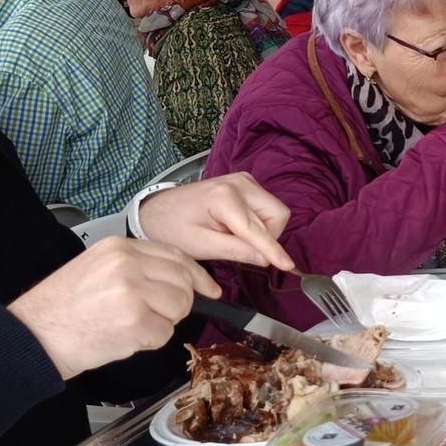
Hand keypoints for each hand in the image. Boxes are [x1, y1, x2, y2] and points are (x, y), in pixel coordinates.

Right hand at [11, 236, 219, 379]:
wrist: (33, 335)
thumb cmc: (62, 308)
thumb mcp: (97, 268)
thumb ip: (136, 267)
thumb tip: (178, 278)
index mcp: (119, 248)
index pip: (176, 256)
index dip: (197, 276)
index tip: (209, 289)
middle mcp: (127, 264)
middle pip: (183, 282)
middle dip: (177, 304)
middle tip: (150, 316)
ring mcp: (133, 292)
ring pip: (179, 308)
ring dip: (162, 323)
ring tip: (130, 325)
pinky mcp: (135, 321)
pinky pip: (164, 334)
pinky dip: (149, 341)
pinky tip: (123, 338)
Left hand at [135, 173, 294, 271]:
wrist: (158, 210)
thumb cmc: (174, 228)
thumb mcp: (202, 246)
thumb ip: (235, 251)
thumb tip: (265, 260)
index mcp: (224, 198)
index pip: (259, 229)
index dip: (274, 250)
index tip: (288, 266)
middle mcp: (239, 183)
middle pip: (276, 215)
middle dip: (268, 237)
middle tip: (242, 248)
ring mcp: (244, 180)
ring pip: (275, 211)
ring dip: (263, 230)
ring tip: (233, 236)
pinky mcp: (246, 184)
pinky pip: (266, 207)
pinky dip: (258, 222)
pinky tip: (236, 227)